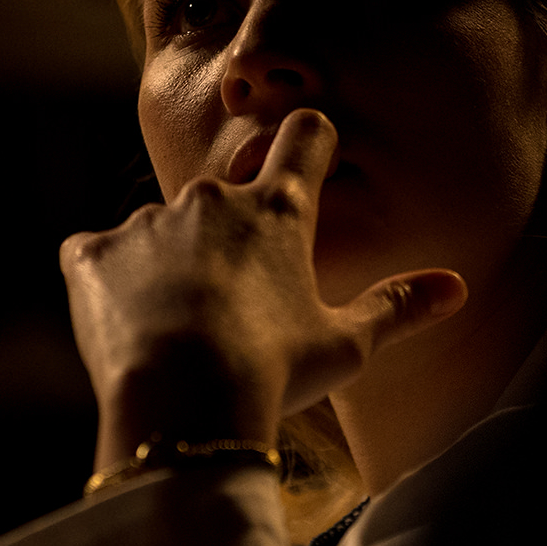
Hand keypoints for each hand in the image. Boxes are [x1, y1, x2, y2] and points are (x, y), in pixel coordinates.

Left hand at [60, 108, 467, 469]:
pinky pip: (97, 257)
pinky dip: (109, 284)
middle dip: (228, 240)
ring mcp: (147, 220)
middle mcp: (212, 198)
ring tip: (179, 333)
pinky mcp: (91, 251)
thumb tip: (455, 288)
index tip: (309, 161)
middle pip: (226, 196)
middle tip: (234, 308)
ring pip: (161, 231)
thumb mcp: (346, 347)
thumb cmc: (274, 374)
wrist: (182, 408)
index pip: (306, 137)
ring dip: (167, 266)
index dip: (310, 144)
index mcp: (281, 211)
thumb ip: (398, 307)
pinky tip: (127, 329)